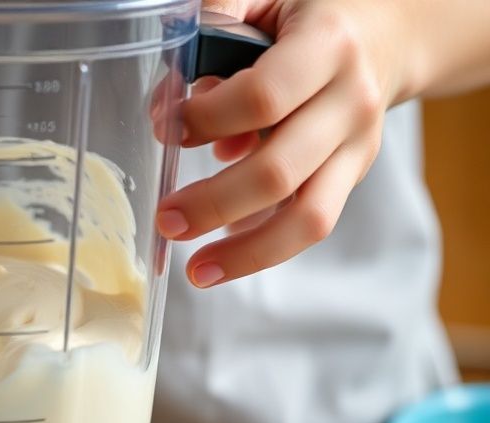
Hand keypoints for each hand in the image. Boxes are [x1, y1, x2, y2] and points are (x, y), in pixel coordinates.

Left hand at [156, 0, 416, 287]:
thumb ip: (211, 31)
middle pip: (280, 171)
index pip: (265, 97)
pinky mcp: (352, 176)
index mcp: (326, 47)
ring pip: (308, 217)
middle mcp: (350, 102)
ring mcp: (357, 146)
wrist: (383, 32)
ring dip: (246, 252)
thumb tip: (169, 107)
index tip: (167, 127)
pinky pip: (311, 223)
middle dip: (214, 203)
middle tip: (165, 219)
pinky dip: (265, 247)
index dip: (208, 118)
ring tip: (195, 271)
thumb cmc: (304, 14)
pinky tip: (224, 258)